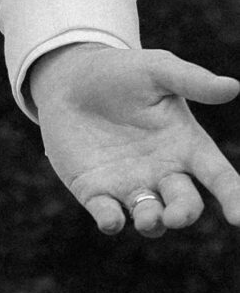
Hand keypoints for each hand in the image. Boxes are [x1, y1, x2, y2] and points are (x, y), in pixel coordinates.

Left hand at [29, 43, 239, 238]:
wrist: (69, 79)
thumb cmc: (121, 72)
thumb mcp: (157, 70)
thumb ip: (192, 81)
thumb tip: (233, 87)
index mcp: (186, 144)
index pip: (219, 176)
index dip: (233, 197)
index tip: (239, 218)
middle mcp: (163, 172)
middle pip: (184, 204)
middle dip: (184, 213)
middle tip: (176, 215)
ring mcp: (129, 185)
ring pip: (150, 217)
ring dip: (152, 223)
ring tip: (149, 218)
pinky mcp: (95, 191)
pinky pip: (109, 215)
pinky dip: (111, 222)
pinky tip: (111, 221)